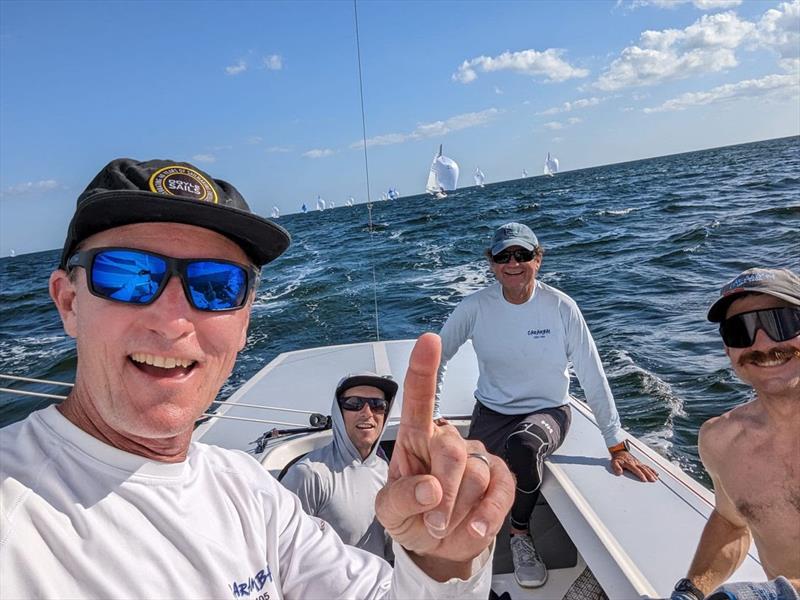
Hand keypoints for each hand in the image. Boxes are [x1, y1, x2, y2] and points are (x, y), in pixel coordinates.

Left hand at [375, 333, 514, 573]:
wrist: (438, 547)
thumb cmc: (411, 515)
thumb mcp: (389, 512)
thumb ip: (401, 498)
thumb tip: (431, 488)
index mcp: (415, 439)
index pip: (419, 399)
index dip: (424, 369)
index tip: (429, 340)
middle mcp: (447, 441)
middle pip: (451, 452)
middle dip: (442, 495)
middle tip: (431, 522)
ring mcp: (477, 457)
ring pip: (475, 475)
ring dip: (457, 512)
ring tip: (444, 524)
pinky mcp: (501, 479)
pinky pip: (501, 492)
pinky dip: (486, 517)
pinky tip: (472, 528)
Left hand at [610, 450, 658, 481]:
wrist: (620, 451)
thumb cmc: (618, 458)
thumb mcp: (614, 462)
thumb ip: (616, 467)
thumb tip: (619, 472)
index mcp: (630, 463)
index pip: (636, 470)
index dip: (640, 475)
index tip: (644, 479)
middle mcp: (635, 463)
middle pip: (643, 469)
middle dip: (649, 475)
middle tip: (653, 480)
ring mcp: (638, 463)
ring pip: (646, 468)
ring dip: (651, 473)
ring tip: (656, 478)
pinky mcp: (639, 463)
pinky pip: (647, 466)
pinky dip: (652, 470)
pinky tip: (656, 473)